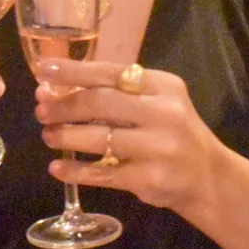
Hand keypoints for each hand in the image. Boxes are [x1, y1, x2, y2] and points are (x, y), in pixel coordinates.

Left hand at [32, 58, 222, 217]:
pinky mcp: (149, 179)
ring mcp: (157, 148)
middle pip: (101, 103)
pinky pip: (102, 173)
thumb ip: (118, 92)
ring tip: (48, 135)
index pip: (110, 72)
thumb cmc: (173, 132)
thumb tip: (57, 88)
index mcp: (163, 86)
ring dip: (66, 136)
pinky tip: (57, 167)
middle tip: (41, 110)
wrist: (207, 176)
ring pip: (99, 139)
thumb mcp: (158, 101)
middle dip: (64, 106)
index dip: (72, 71)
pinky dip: (75, 170)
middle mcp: (163, 113)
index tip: (42, 70)